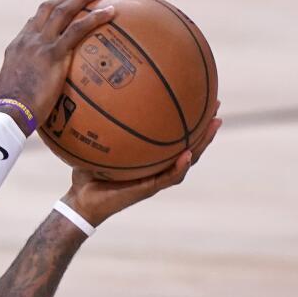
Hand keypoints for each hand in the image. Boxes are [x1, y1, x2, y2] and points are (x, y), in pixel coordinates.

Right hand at [0, 0, 113, 132]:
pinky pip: (78, 29)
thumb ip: (29, 84)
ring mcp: (40, 44)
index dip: (49, 10)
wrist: (10, 110)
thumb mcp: (16, 91)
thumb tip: (41, 94)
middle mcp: (28, 40)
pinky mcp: (53, 53)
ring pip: (63, 11)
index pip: (34, 21)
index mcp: (17, 47)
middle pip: (48, 8)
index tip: (62, 6)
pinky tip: (111, 12)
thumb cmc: (14, 110)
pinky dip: (96, 17)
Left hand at [64, 107, 221, 225]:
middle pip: (189, 145)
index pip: (174, 137)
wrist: (81, 201)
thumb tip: (94, 95)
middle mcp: (157, 166)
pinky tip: (187, 155)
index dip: (187, 120)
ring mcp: (155, 178)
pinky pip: (168, 178)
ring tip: (214, 125)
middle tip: (216, 105)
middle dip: (204, 126)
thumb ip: (98, 125)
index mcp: (150, 157)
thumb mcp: (94, 144)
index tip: (199, 97)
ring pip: (187, 160)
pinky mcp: (147, 189)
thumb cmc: (86, 173)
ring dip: (202, 144)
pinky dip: (179, 167)